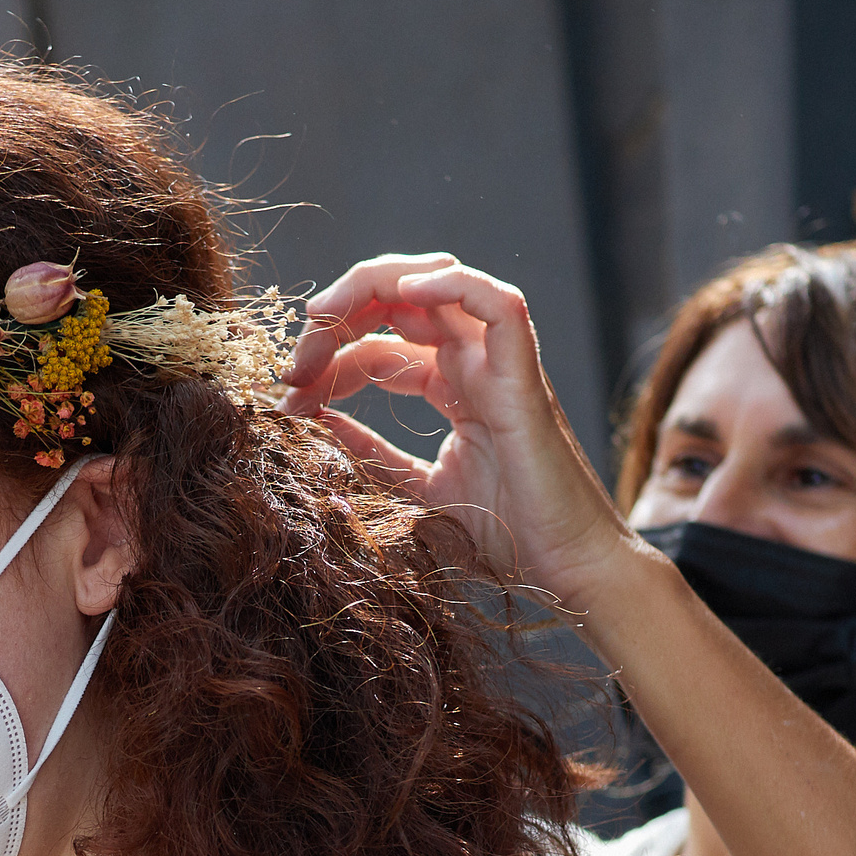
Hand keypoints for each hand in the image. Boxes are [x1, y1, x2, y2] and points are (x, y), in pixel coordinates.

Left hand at [279, 253, 635, 613]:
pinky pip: (498, 305)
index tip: (289, 402)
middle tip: (293, 366)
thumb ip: (373, 455)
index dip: (327, 364)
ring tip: (324, 317)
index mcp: (454, 386)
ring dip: (371, 289)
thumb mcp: (415, 491)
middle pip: (399, 302)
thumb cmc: (509, 539)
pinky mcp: (525, 380)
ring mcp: (502, 366)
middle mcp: (476, 364)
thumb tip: (318, 423)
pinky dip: (452, 286)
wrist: (567, 572)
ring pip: (440, 284)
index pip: (378, 345)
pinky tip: (403, 294)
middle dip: (336, 319)